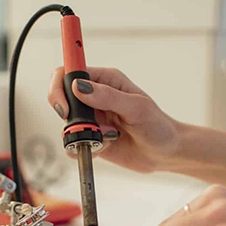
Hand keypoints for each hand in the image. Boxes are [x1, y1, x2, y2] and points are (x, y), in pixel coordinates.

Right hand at [48, 66, 179, 172]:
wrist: (166, 153)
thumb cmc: (158, 126)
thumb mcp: (137, 108)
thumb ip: (108, 96)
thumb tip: (79, 87)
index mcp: (105, 80)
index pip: (69, 72)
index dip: (60, 86)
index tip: (65, 106)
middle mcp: (95, 97)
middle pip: (62, 98)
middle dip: (70, 117)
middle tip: (88, 129)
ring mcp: (92, 119)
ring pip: (68, 125)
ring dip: (84, 135)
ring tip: (108, 137)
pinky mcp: (92, 138)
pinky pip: (74, 144)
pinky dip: (86, 148)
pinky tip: (106, 147)